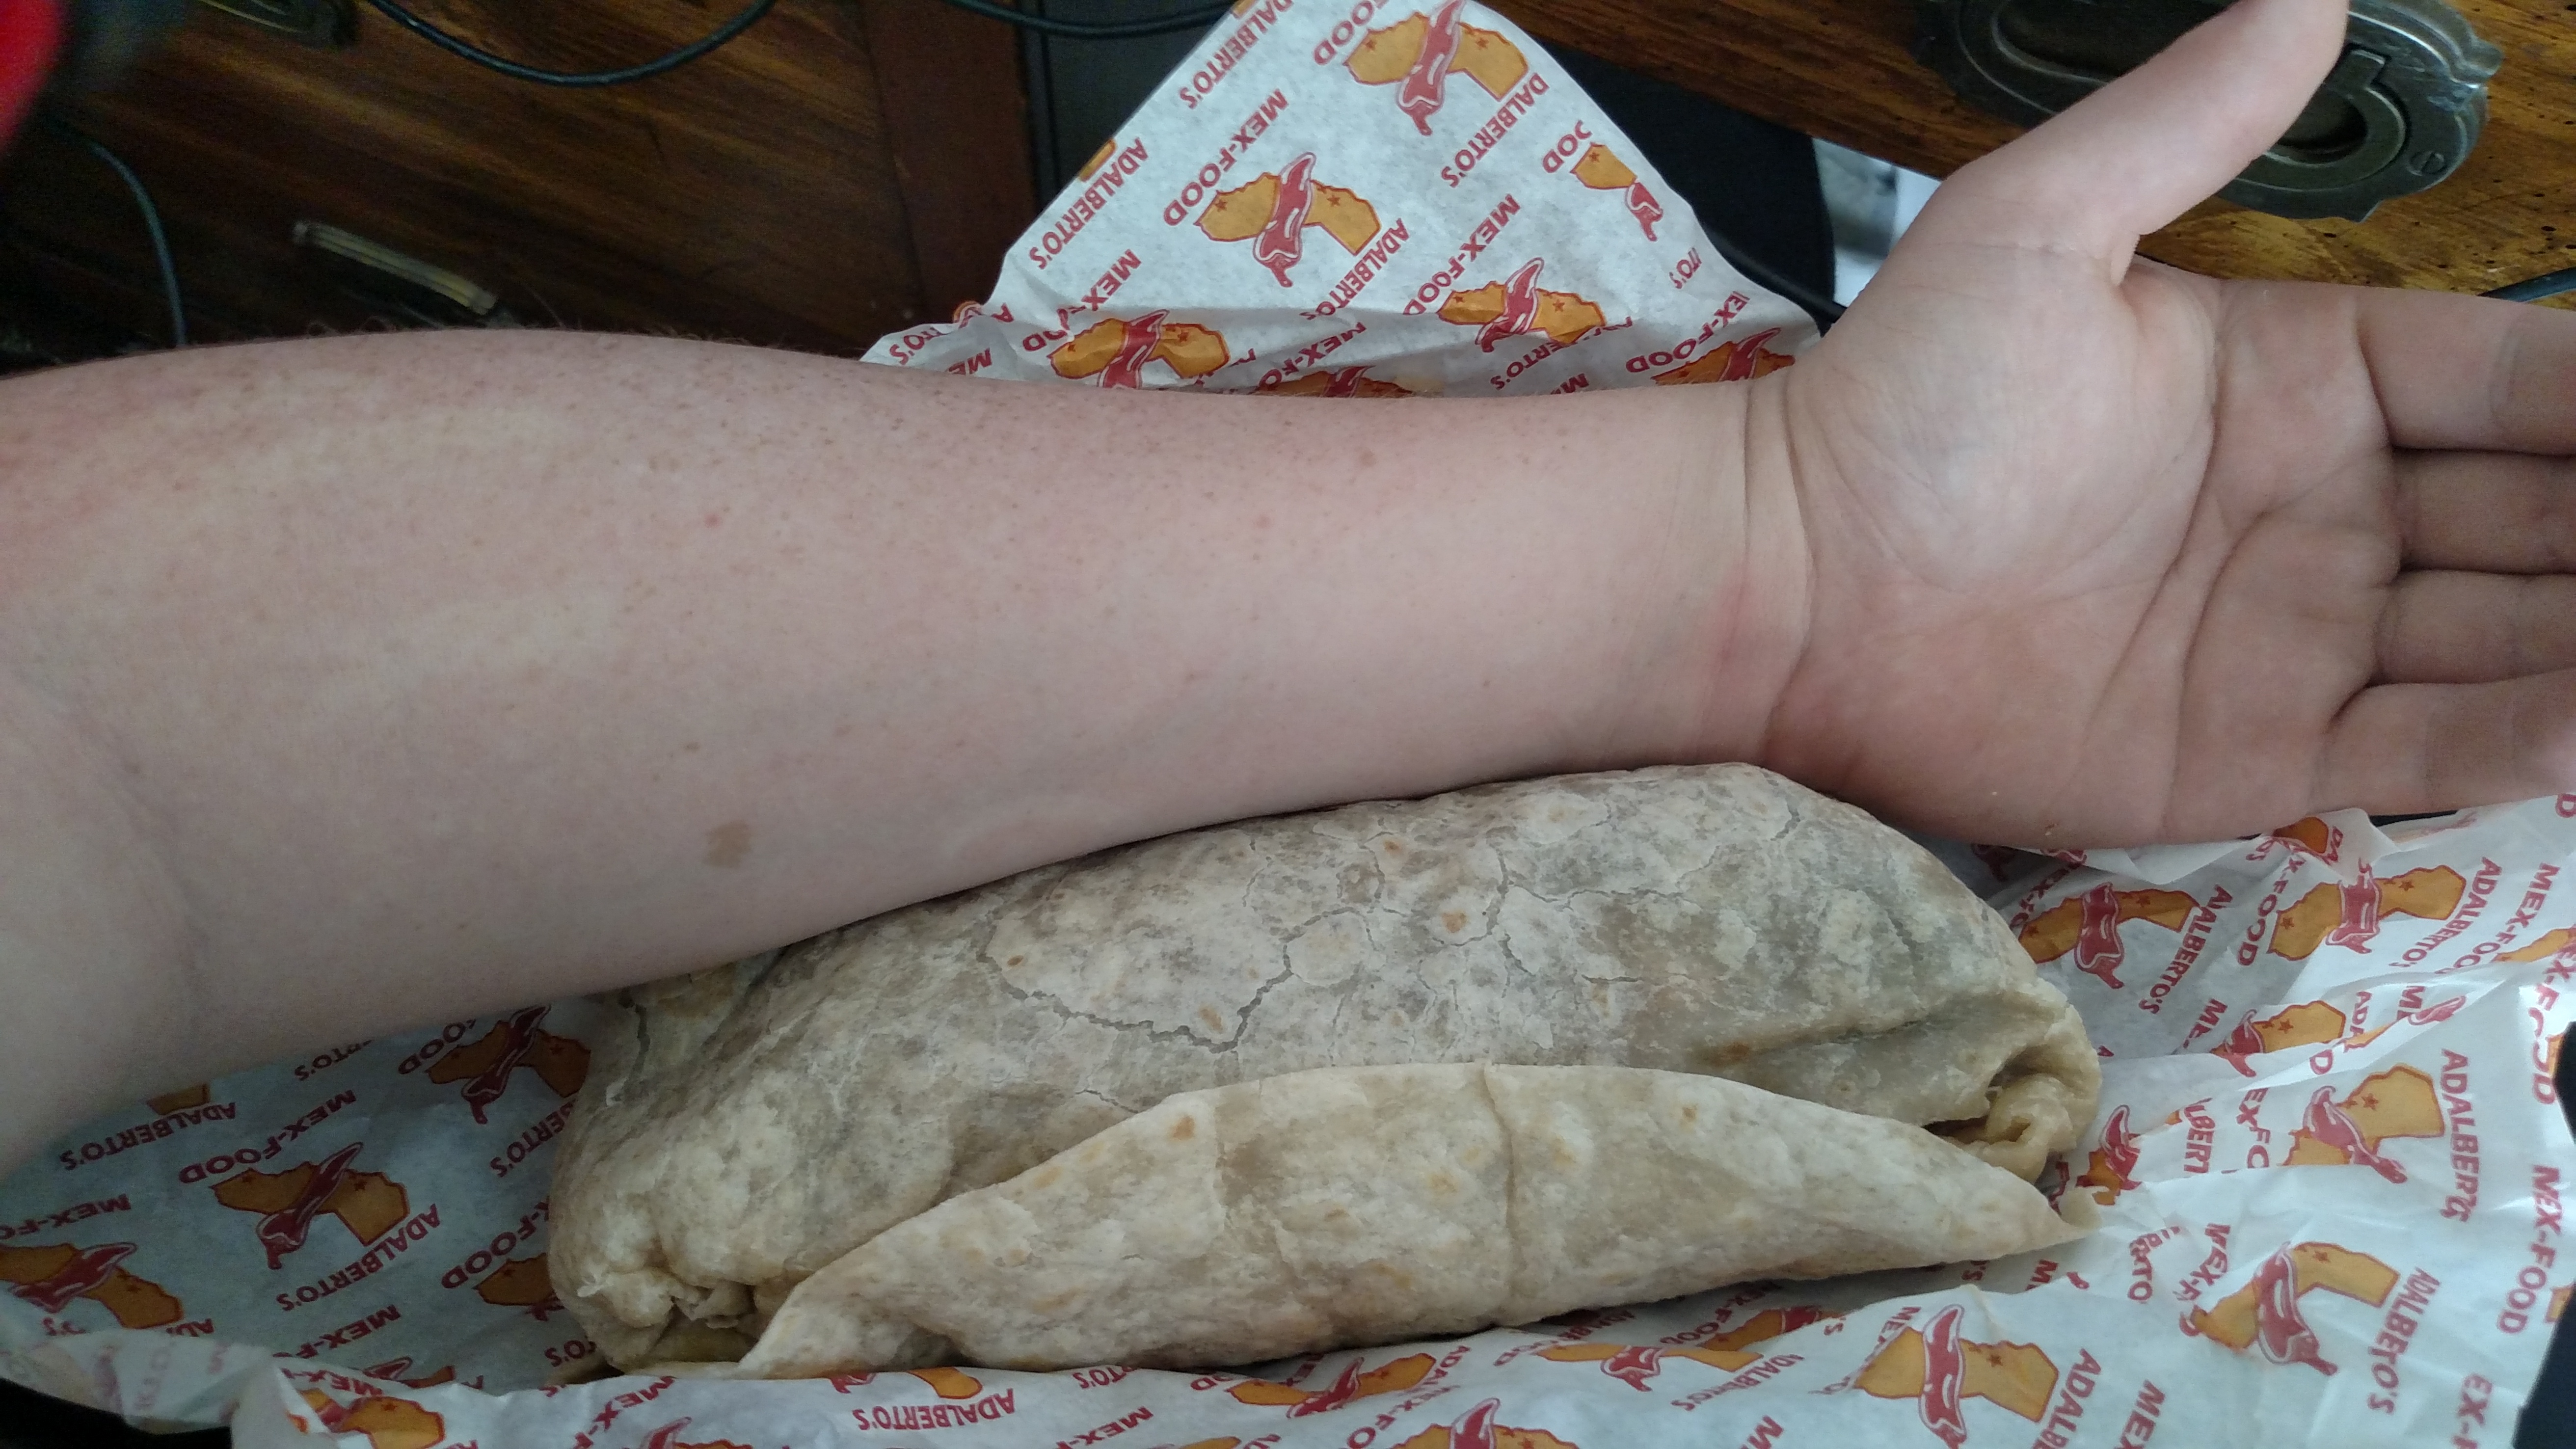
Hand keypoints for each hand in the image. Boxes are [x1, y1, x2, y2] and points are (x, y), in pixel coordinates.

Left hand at [1752, 0, 2575, 846]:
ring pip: (2518, 633)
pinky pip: (2435, 748)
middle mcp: (2332, 512)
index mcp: (2310, 383)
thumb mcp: (2037, 226)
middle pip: (2546, 512)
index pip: (2520, 381)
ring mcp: (2304, 639)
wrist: (1786, 581)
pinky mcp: (2262, 757)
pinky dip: (2537, 738)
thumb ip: (2184, 122)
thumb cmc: (1902, 402)